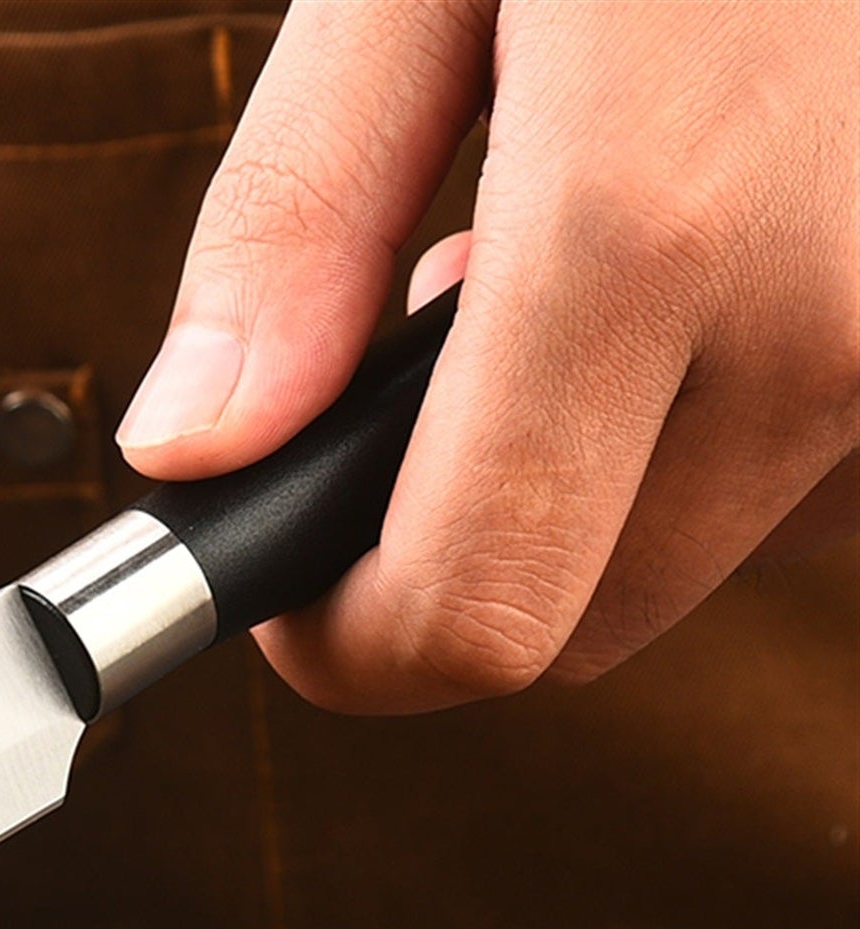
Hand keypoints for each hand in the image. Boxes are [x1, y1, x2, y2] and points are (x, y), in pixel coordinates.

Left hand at [118, 0, 859, 708]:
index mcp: (646, 228)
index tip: (288, 583)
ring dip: (599, 476)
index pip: (469, 621)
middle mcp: (828, 324)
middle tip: (427, 362)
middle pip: (572, 625)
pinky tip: (714, 250)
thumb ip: (297, 221)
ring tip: (594, 251)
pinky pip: (811, 475)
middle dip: (459, 552)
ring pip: (692, 557)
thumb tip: (192, 449)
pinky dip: (724, 414)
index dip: (347, 648)